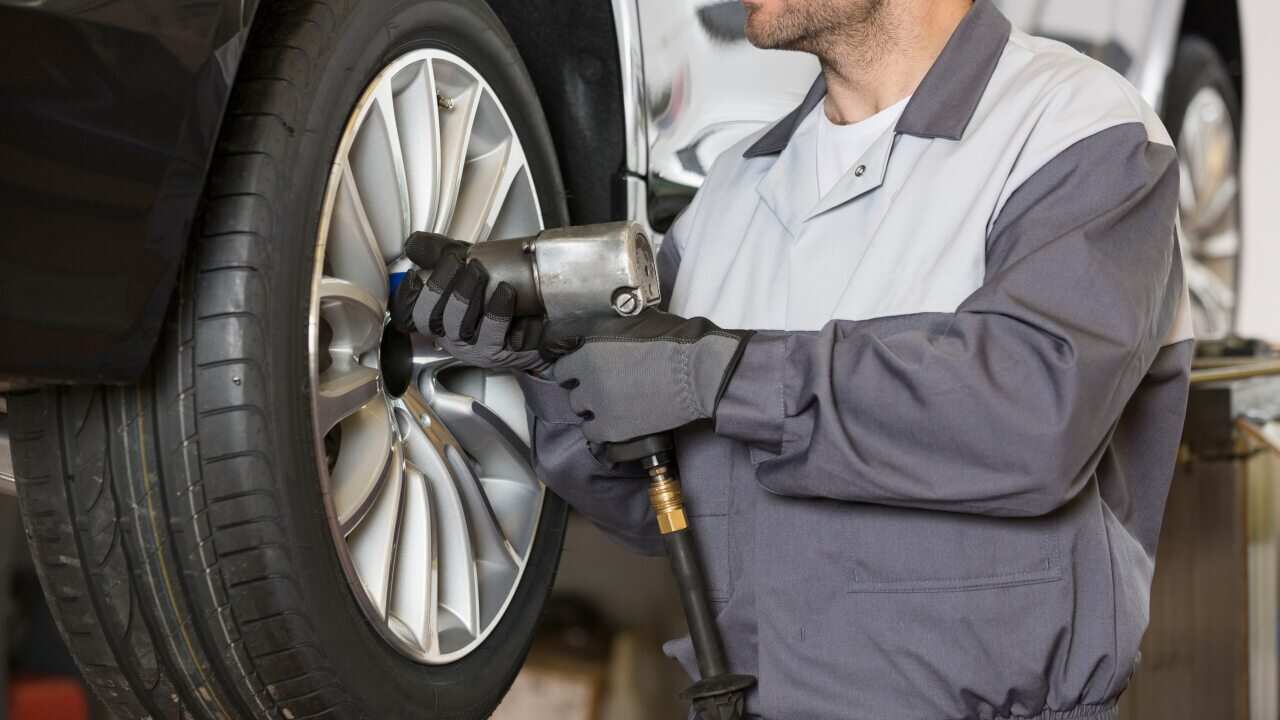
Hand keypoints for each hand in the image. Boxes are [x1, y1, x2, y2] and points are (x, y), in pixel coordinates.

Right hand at [391, 232, 547, 372]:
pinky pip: (493, 335)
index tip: (414, 275)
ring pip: (458, 328)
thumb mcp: (466, 270)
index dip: (405, 298)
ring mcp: (473, 346)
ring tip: (479, 271)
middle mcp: (451, 336)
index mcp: (438, 318)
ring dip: (466, 296)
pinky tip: (505, 293)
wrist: (536, 322)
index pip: (408, 315)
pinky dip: (498, 312)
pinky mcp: (499, 351)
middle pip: (430, 319)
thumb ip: (438, 255)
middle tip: (457, 261)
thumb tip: (413, 244)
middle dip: (439, 288)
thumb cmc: (497, 297)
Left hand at [540, 310, 751, 442]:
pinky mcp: (613, 429)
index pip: (562, 367)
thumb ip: (608, 332)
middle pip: (572, 391)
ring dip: (593, 408)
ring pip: (581, 412)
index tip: (585, 372)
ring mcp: (599, 405)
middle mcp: (588, 379)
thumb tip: (599, 336)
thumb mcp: (634, 322)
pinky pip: (593, 433)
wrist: (697, 372)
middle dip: (586, 389)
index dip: (575, 369)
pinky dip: (600, 428)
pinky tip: (614, 422)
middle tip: (606, 387)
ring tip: (613, 405)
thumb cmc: (673, 341)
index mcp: (589, 350)